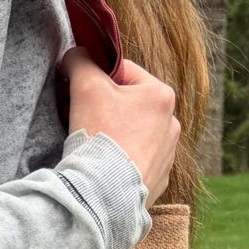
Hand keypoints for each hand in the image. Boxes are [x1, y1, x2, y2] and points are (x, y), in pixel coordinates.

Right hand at [59, 47, 180, 207]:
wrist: (105, 194)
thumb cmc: (100, 136)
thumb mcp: (85, 87)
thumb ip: (80, 61)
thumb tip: (76, 54)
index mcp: (162, 95)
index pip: (122, 72)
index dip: (94, 78)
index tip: (76, 92)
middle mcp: (172, 123)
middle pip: (127, 104)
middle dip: (103, 108)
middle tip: (81, 119)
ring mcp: (168, 155)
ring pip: (132, 133)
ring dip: (112, 133)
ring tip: (92, 146)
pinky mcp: (158, 180)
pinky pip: (134, 161)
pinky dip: (119, 160)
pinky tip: (104, 167)